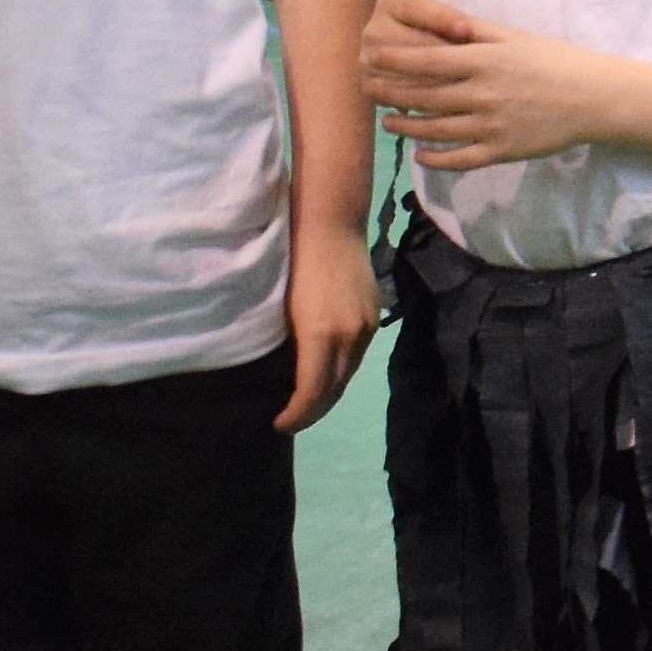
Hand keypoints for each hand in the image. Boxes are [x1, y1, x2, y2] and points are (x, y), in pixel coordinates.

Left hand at [278, 219, 376, 430]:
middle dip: (313, 412)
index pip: (312, 392)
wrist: (330, 226)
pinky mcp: (373, 317)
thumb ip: (287, 345)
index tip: (278, 424)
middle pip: (335, 390)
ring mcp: (366, 327)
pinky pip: (357, 356)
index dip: (296, 415)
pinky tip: (326, 371)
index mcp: (322, 335)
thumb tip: (281, 375)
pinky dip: (340, 371)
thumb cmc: (293, 262)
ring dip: (328, 393)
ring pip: (348, 374)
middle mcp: (350, 337)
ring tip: (307, 401)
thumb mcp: (280, 309)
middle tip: (290, 421)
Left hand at [365, 0, 601, 171]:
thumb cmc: (556, 61)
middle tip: (369, 88)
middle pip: (424, 96)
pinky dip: (435, 158)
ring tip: (388, 121)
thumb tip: (442, 22)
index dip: (396, 59)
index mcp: (485, 62)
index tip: (373, 57)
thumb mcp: (516, 37)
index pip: (428, 60)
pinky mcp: (501, 151)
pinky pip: (459, 159)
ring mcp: (491, 126)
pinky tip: (420, 154)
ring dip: (406, 126)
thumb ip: (477, 32)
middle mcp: (483, 94)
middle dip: (391, 92)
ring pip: (435, 129)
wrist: (594, 98)